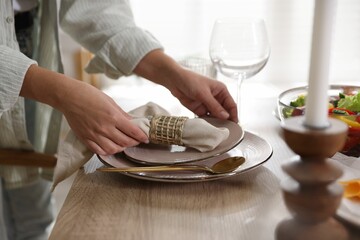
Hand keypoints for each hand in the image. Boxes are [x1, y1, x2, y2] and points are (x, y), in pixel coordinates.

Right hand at [21, 65, 148, 154]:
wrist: (68, 96)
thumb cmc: (89, 95)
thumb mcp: (110, 101)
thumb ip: (122, 114)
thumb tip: (132, 121)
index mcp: (113, 116)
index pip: (132, 131)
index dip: (141, 137)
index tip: (145, 138)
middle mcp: (105, 128)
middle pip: (125, 142)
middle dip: (133, 143)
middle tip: (136, 141)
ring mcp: (94, 135)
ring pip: (113, 149)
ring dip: (121, 148)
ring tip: (123, 144)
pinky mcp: (85, 138)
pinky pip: (99, 151)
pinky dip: (107, 151)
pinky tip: (111, 147)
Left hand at [134, 50, 237, 121]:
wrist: (174, 81)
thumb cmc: (190, 81)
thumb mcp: (203, 93)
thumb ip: (214, 106)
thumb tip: (226, 116)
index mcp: (221, 91)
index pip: (231, 105)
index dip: (234, 115)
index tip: (234, 125)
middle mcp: (216, 98)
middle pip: (224, 112)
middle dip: (225, 121)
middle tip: (226, 131)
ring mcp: (207, 104)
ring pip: (215, 116)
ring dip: (216, 123)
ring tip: (217, 132)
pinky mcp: (199, 109)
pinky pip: (206, 118)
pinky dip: (207, 123)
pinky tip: (208, 129)